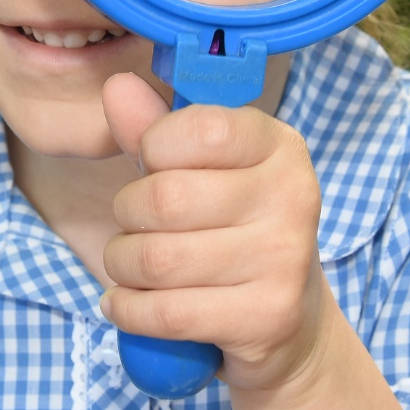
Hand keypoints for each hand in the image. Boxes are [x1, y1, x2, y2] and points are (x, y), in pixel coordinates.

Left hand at [97, 72, 331, 399]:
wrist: (288, 323)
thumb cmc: (231, 232)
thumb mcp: (200, 174)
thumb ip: (155, 131)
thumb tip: (117, 86)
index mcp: (279, 146)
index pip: (199, 129)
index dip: (154, 149)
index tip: (154, 167)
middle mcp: (292, 196)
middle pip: (164, 199)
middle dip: (127, 216)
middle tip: (136, 227)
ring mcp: (284, 259)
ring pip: (157, 259)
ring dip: (123, 266)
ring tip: (131, 266)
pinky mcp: (267, 317)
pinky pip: (165, 313)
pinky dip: (128, 310)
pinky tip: (126, 304)